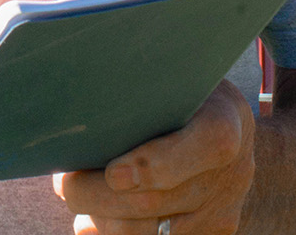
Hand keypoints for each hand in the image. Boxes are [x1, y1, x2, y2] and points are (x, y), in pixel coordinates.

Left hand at [54, 81, 254, 234]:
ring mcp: (218, 211)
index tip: (112, 171)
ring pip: (145, 232)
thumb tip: (78, 96)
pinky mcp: (210, 234)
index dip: (154, 165)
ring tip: (75, 192)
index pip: (204, 146)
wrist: (232, 137)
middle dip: (96, 194)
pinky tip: (91, 220)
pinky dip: (110, 233)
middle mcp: (229, 173)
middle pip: (155, 201)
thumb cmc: (183, 93)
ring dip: (99, 217)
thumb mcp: (175, 76)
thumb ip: (142, 87)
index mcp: (223, 122)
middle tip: (63, 179)